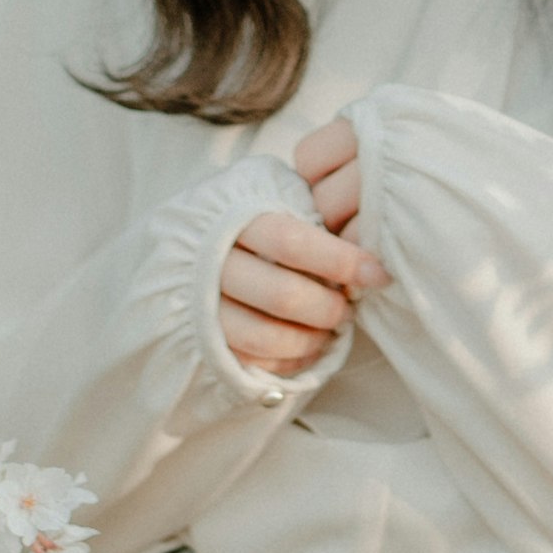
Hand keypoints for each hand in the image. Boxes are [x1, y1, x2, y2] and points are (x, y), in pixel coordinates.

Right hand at [221, 130, 378, 384]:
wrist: (175, 247)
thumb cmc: (239, 217)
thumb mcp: (263, 191)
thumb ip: (301, 207)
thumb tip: (356, 234)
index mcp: (232, 219)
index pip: (292, 243)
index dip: (341, 261)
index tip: (376, 274)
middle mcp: (212, 264)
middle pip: (283, 296)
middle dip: (329, 307)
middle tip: (349, 307)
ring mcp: (204, 307)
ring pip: (267, 336)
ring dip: (311, 338)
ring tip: (331, 328)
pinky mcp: (203, 342)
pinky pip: (253, 361)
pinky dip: (289, 359)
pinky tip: (307, 345)